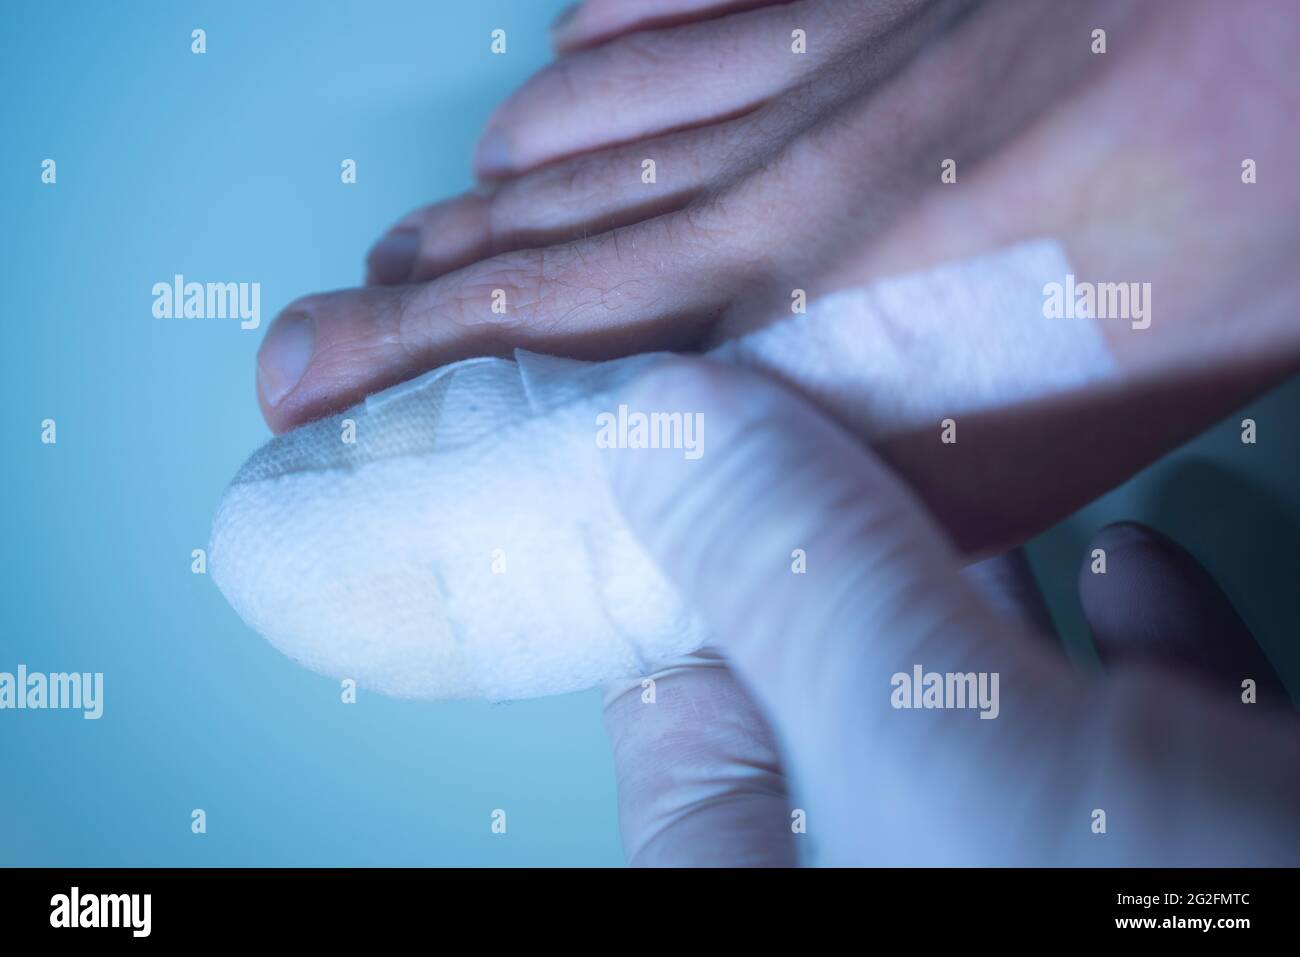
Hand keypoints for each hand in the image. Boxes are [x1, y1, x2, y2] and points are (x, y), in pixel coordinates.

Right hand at [256, 0, 1299, 554]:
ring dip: (480, 193)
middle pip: (527, 231)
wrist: (1288, 55)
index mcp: (798, 301)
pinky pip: (673, 12)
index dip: (404, 360)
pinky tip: (546, 74)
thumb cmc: (1200, 254)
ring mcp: (801, 66)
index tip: (311, 388)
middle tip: (308, 335)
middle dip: (396, 289)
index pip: (543, 337)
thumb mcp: (1041, 433)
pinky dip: (591, 53)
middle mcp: (764, 176)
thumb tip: (757, 506)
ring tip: (407, 243)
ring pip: (580, 126)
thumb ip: (874, 472)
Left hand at [602, 356, 1298, 864]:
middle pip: (845, 725)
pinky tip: (1143, 565)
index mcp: (812, 921)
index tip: (711, 484)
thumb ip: (806, 594)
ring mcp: (1087, 876)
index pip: (684, 772)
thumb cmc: (1202, 920)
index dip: (684, 616)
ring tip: (969, 472)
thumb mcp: (965, 760)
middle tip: (837, 432)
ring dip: (992, 590)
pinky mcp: (1222, 859)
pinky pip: (1158, 747)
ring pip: (1000, 723)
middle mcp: (934, 890)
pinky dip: (1149, 645)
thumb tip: (663, 428)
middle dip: (851, 571)